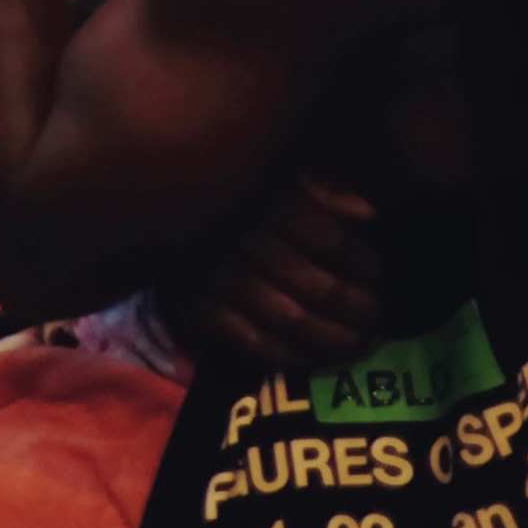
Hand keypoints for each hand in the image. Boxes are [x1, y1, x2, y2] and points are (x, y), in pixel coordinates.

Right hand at [183, 173, 383, 373]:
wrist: (147, 204)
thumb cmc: (232, 189)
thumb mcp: (275, 170)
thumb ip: (320, 184)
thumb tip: (366, 214)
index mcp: (261, 199)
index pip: (327, 238)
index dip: (362, 261)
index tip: (380, 271)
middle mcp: (239, 240)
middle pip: (316, 286)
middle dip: (357, 307)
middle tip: (380, 316)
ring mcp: (217, 280)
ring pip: (292, 320)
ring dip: (335, 338)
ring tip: (362, 343)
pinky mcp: (197, 310)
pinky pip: (255, 344)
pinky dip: (292, 356)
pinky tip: (317, 357)